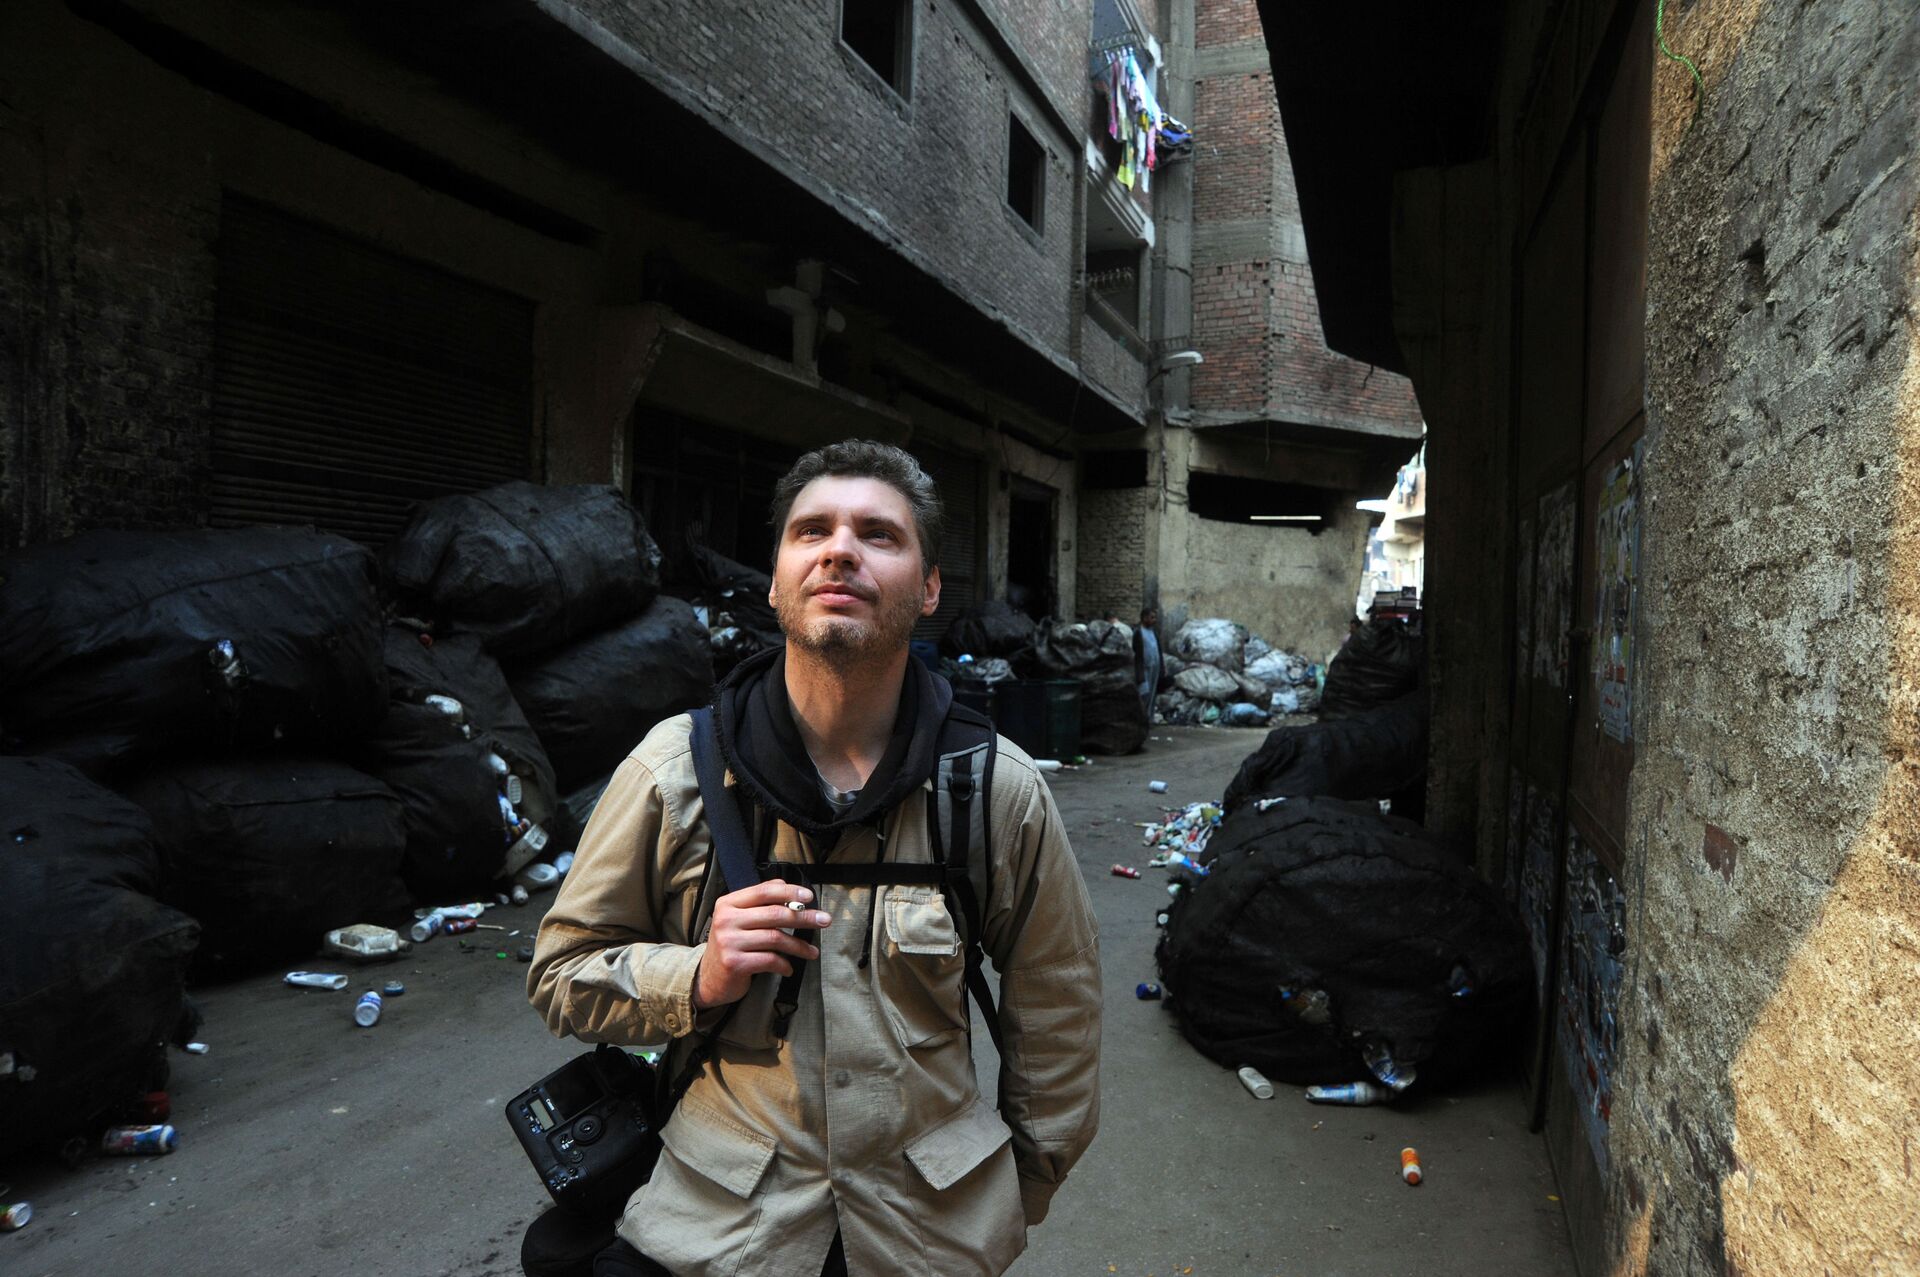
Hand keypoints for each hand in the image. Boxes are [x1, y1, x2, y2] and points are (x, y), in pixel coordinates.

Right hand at [692, 879, 831, 1010]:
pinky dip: (784, 964)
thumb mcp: (738, 918)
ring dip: (799, 946)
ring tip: (811, 952)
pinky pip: (770, 960)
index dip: (789, 892)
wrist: (708, 978)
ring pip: (775, 938)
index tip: (810, 896)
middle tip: (824, 921)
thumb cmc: (730, 945)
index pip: (763, 892)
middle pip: (774, 914)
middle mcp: (726, 920)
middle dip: (804, 917)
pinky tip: (789, 968)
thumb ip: (758, 901)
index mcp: (728, 904)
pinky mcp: (734, 963)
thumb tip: (785, 886)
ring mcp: (729, 942)